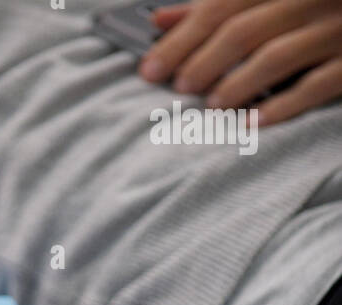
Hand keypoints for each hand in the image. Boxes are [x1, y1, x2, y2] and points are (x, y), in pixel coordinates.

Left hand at [140, 0, 341, 125]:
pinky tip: (252, 123)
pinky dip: (281, 107)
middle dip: (204, 62)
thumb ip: (216, 8)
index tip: (150, 68)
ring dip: (237, 84)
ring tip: (212, 106)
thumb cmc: (311, 9)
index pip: (221, 5)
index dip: (181, 39)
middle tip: (180, 88)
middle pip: (243, 30)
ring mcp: (334, 29)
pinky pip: (313, 87)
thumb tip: (160, 21)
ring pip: (275, 57)